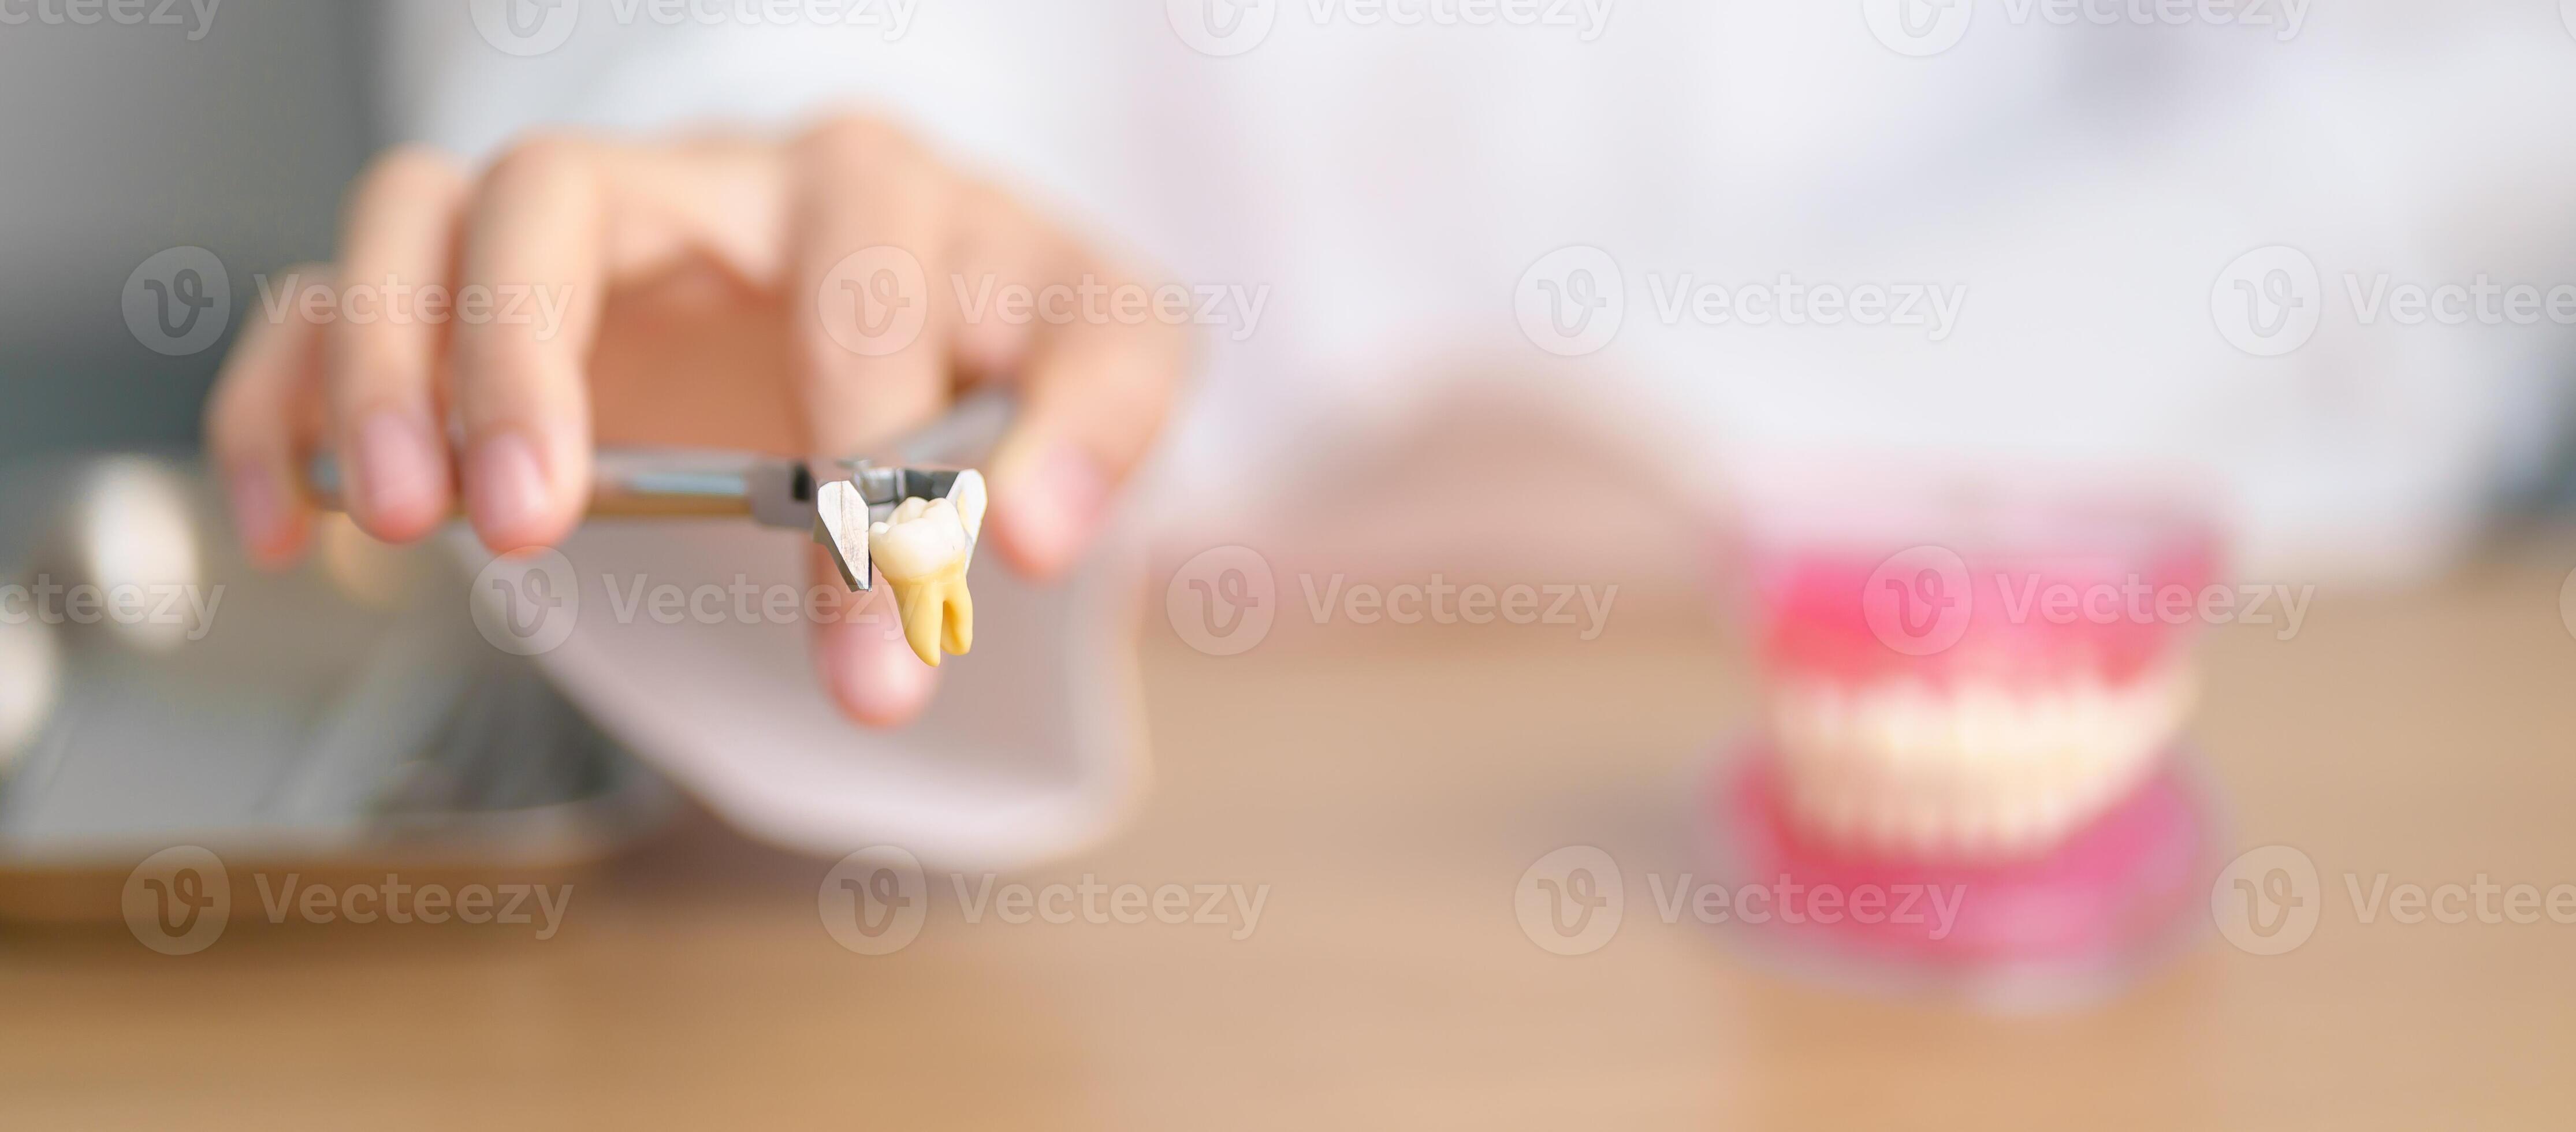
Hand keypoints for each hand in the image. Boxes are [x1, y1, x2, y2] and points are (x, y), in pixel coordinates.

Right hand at [205, 115, 1186, 724]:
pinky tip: (289, 520)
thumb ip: (1101, 423)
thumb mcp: (1109, 353)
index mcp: (870, 188)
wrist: (937, 300)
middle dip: (528, 351)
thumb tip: (1019, 538)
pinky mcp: (486, 298)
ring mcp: (578, 231)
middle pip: (561, 190)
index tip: (873, 655)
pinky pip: (337, 293)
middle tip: (527, 520)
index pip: (852, 287)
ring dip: (386, 356)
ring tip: (397, 513)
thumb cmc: (1010, 326)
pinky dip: (288, 391)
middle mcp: (704, 179)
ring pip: (425, 215)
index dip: (865, 463)